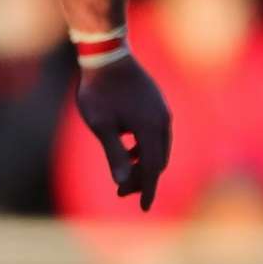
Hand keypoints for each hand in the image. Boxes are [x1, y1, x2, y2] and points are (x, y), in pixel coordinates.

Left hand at [71, 54, 173, 212]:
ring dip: (145, 163)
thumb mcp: (101, 126)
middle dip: (143, 179)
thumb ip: (114, 155)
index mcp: (151, 128)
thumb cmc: (99, 90)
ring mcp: (162, 110)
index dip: (148, 190)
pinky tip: (128, 149)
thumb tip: (123, 183)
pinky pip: (157, 134)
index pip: (154, 168)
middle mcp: (162, 120)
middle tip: (122, 192)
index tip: (144, 209)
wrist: (106, 54)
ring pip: (159, 147)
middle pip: (158, 160)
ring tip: (124, 174)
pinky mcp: (157, 103)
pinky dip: (145, 147)